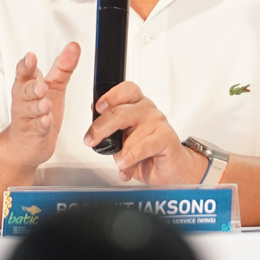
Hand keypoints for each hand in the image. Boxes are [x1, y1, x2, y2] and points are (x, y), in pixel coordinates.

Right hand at [7, 44, 79, 169]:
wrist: (25, 143)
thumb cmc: (37, 112)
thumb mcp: (53, 86)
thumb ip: (63, 67)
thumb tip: (74, 46)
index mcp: (27, 85)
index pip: (24, 72)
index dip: (26, 65)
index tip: (30, 57)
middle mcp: (23, 99)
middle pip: (24, 90)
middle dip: (32, 87)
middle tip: (40, 85)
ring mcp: (27, 117)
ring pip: (30, 109)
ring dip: (37, 106)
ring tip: (45, 104)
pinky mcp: (32, 132)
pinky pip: (36, 127)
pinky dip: (41, 123)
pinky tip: (46, 120)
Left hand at [84, 81, 207, 185]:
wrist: (167, 168)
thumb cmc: (145, 152)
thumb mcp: (122, 138)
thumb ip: (110, 128)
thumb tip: (94, 119)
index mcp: (136, 104)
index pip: (125, 90)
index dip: (110, 96)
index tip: (98, 108)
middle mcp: (147, 109)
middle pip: (120, 112)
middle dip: (101, 127)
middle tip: (91, 139)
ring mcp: (158, 122)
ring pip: (130, 135)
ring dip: (120, 154)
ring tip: (120, 163)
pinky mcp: (167, 137)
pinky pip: (144, 147)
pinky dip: (131, 158)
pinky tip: (125, 165)